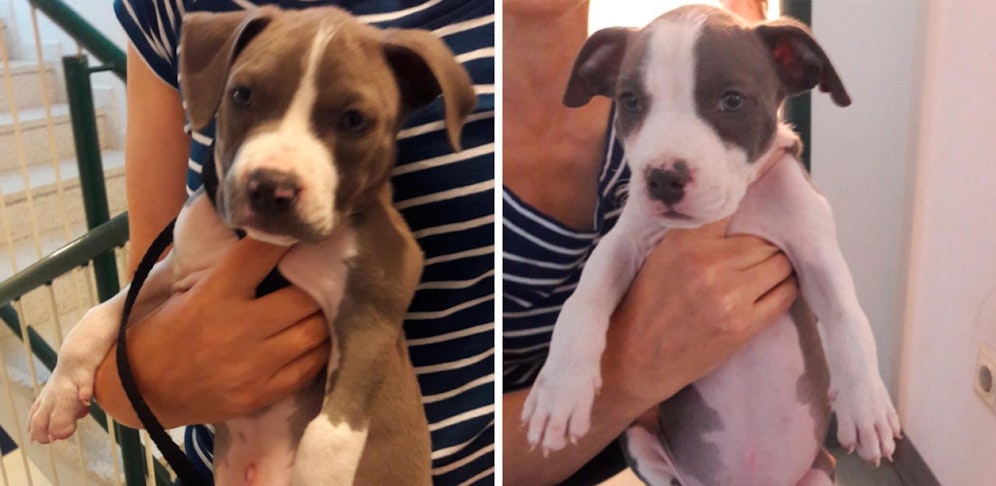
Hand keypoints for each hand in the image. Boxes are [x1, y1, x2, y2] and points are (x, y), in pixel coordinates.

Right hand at [95, 238, 328, 426]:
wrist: (141, 393)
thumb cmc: (164, 333)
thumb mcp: (185, 291)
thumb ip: (227, 270)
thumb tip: (269, 240)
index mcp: (215, 294)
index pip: (260, 255)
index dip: (286, 240)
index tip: (303, 232)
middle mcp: (238, 328)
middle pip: (304, 299)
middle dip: (318, 287)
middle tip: (324, 280)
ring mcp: (253, 366)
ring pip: (314, 334)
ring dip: (324, 319)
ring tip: (328, 310)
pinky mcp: (261, 394)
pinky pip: (309, 368)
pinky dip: (319, 351)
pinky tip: (318, 342)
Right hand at [602, 219, 797, 410]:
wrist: (634, 358)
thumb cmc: (645, 305)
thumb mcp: (660, 257)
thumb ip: (695, 234)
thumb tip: (736, 210)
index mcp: (683, 242)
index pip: (730, 206)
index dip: (747, 202)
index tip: (756, 198)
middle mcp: (709, 264)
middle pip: (764, 240)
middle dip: (764, 244)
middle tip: (757, 252)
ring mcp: (729, 296)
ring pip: (780, 263)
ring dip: (777, 265)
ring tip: (765, 271)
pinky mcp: (743, 325)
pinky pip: (785, 294)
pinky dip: (784, 287)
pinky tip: (774, 288)